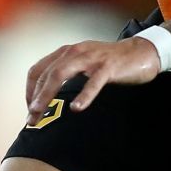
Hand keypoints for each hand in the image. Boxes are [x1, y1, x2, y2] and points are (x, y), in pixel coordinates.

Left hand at [25, 37, 163, 119]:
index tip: (30, 108)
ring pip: (61, 74)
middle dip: (35, 97)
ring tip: (40, 112)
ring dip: (47, 94)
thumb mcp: (84, 62)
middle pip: (46, 74)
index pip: (37, 69)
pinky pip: (93, 82)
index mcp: (67, 52)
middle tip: (31, 118)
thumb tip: (48, 96)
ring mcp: (91, 58)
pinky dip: (84, 95)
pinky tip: (77, 108)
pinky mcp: (108, 67)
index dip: (29, 90)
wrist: (141, 51)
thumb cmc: (110, 61)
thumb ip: (67, 72)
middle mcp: (75, 51)